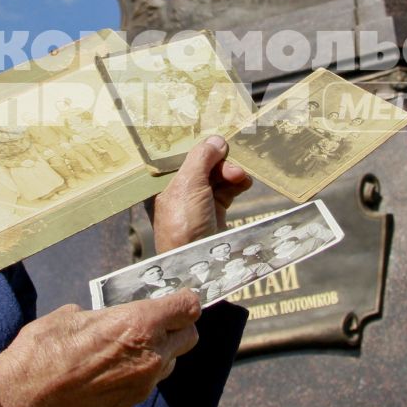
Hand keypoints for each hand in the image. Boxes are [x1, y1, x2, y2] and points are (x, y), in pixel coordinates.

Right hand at [0, 290, 202, 406]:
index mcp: (138, 325)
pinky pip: (151, 381)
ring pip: (172, 360)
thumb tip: (101, 317)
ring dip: (161, 350)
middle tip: (155, 320)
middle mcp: (150, 355)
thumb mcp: (69, 317)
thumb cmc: (42, 353)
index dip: (183, 300)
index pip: (187, 307)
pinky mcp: (131, 402)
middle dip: (178, 325)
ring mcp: (143, 383)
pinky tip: (116, 366)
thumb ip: (99, 315)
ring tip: (130, 345)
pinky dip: (143, 370)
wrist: (25, 403)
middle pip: (189, 335)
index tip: (173, 297)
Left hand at [150, 135, 251, 252]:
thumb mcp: (189, 185)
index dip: (200, 147)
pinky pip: (226, 190)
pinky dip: (236, 184)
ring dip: (231, 173)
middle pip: (202, 164)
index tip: (218, 140)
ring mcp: (196, 202)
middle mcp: (177, 191)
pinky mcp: (213, 212)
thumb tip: (216, 140)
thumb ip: (201, 158)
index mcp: (161, 183)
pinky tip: (245, 183)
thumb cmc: (184, 224)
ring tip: (242, 178)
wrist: (199, 266)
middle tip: (234, 170)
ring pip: (217, 176)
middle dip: (220, 163)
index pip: (180, 155)